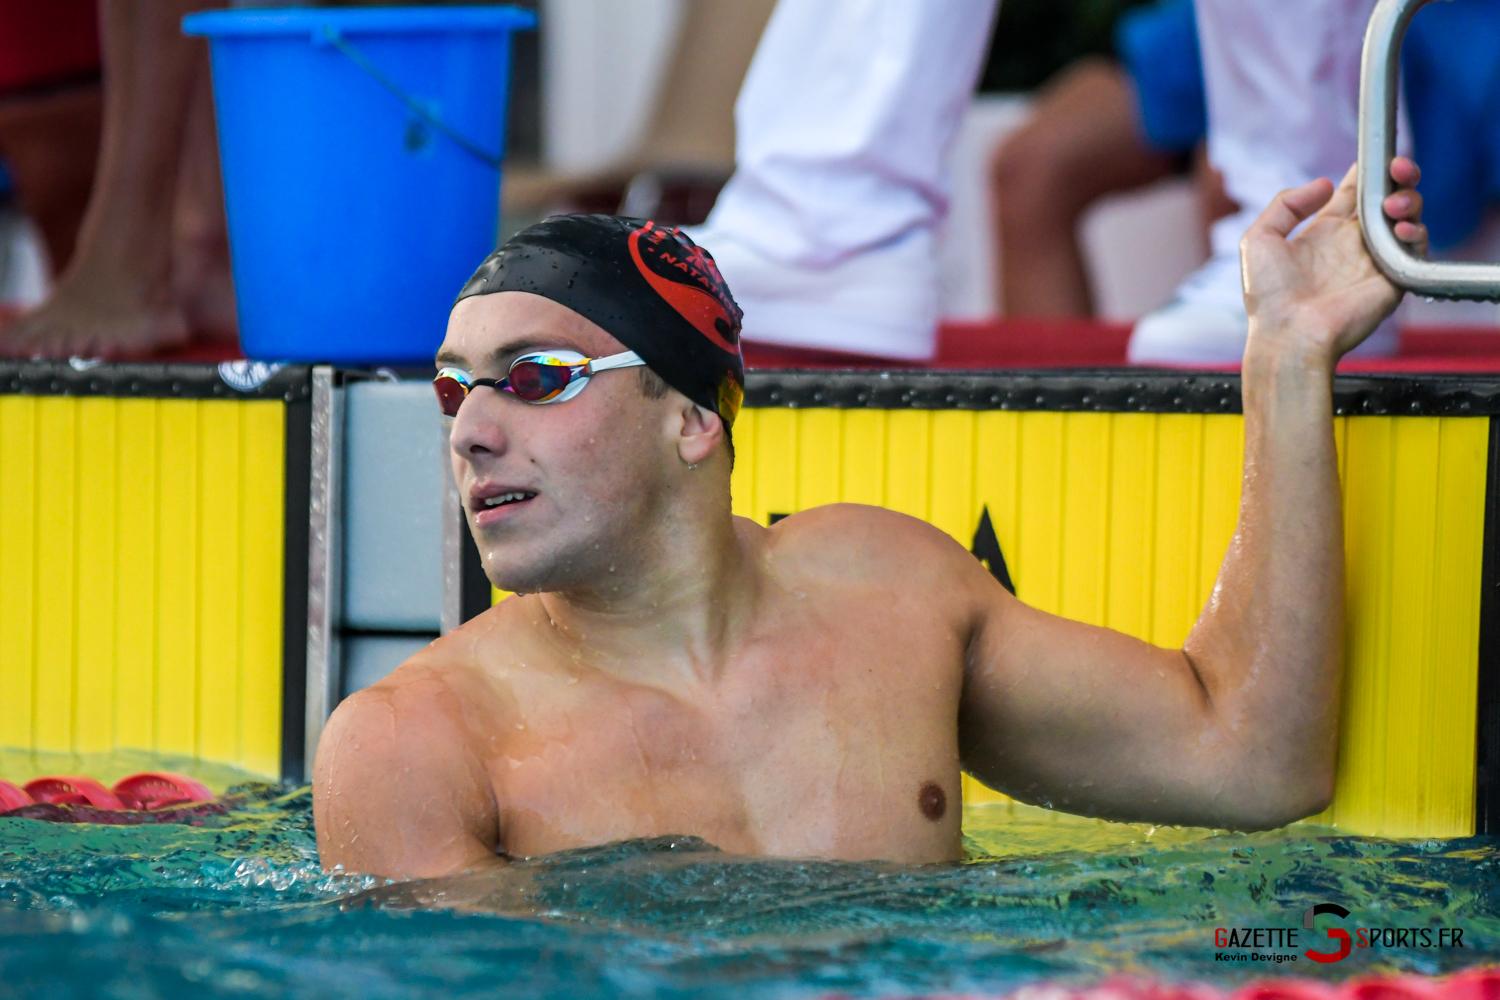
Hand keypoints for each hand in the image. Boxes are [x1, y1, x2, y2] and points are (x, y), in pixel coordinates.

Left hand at [1240, 157, 1427, 367]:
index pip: (1355, 192)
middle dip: (1398, 177)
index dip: (1367, 171)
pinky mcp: (1394, 278)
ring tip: (1391, 205)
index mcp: (1324, 232)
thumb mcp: (1259, 239)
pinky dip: (1415, 231)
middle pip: (1388, 197)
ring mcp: (1375, 259)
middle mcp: (1353, 243)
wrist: (1288, 335)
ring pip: (1407, 216)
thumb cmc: (1268, 296)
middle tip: (1397, 167)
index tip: (1374, 153)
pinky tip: (1400, 227)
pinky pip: (1417, 247)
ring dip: (1408, 200)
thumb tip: (1326, 183)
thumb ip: (1286, 204)